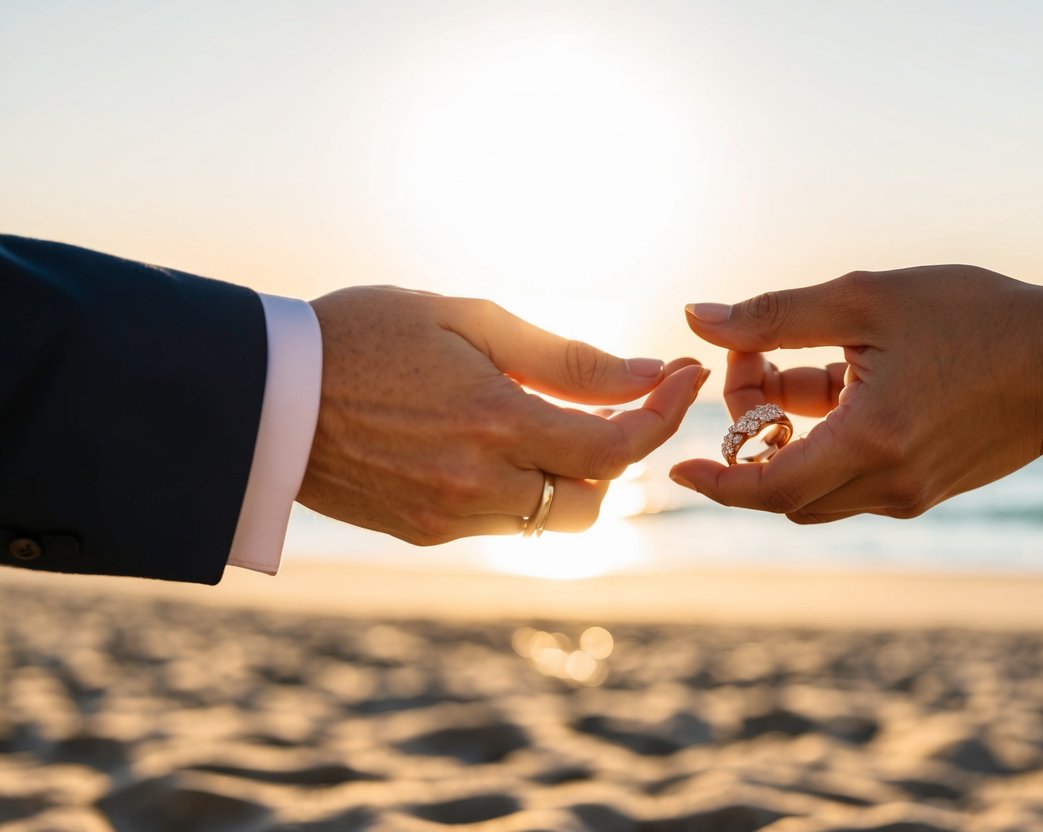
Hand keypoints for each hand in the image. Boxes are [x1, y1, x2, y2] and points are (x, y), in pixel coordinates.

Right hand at [298, 287, 706, 543]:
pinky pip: (500, 524)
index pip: (615, 447)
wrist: (265, 393)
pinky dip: (517, 491)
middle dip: (614, 457)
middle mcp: (478, 483)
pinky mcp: (423, 534)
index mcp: (495, 421)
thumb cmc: (365, 333)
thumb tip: (646, 375)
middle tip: (605, 407)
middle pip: (594, 500)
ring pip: (550, 521)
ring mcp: (448, 517)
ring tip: (544, 423)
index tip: (684, 380)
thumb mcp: (468, 320)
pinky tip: (487, 445)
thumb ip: (564, 357)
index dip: (662, 416)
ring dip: (567, 478)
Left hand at [670, 265, 1042, 522]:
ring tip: (789, 369)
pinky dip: (823, 442)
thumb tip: (697, 316)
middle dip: (746, 436)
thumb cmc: (978, 319)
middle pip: (782, 489)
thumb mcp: (867, 300)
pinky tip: (837, 383)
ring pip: (814, 487)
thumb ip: (776, 314)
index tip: (675, 465)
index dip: (713, 482)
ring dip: (784, 439)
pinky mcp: (923, 490)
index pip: (764, 488)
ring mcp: (907, 495)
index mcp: (869, 442)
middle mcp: (886, 485)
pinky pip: (850, 480)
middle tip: (749, 365)